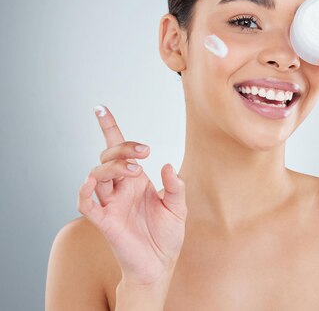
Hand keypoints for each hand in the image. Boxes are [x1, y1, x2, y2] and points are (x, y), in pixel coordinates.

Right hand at [77, 105, 186, 285]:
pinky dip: (84, 191)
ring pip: (97, 174)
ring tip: (134, 170)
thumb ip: (176, 186)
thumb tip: (168, 165)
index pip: (120, 150)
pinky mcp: (104, 221)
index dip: (109, 128)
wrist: (160, 264)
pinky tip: (92, 182)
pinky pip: (86, 203)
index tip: (101, 109)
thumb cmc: (167, 235)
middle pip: (109, 156)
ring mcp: (110, 203)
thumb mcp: (178, 207)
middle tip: (144, 152)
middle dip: (123, 147)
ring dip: (112, 166)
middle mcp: (121, 188)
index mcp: (137, 181)